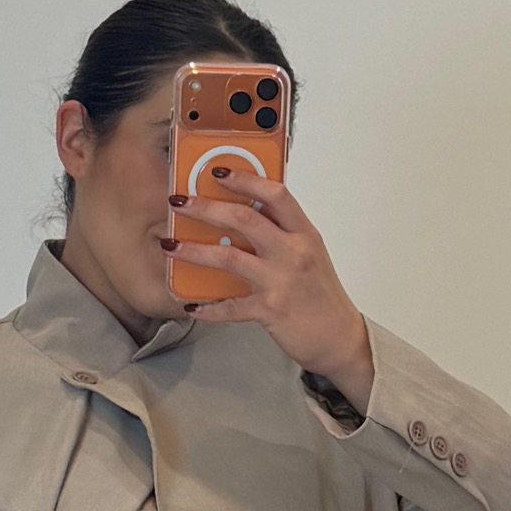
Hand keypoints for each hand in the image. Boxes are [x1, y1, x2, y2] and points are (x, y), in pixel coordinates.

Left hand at [164, 174, 375, 413]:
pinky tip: (192, 306)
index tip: (217, 172)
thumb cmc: (321, 298)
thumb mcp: (310, 255)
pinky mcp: (271, 310)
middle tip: (179, 202)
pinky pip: (231, 306)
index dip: (244, 179)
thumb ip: (282, 234)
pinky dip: (209, 307)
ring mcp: (282, 281)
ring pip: (229, 257)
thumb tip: (246, 215)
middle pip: (244, 218)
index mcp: (304, 234)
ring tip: (171, 246)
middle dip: (205, 207)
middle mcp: (294, 252)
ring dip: (194, 250)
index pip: (275, 194)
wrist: (340, 339)